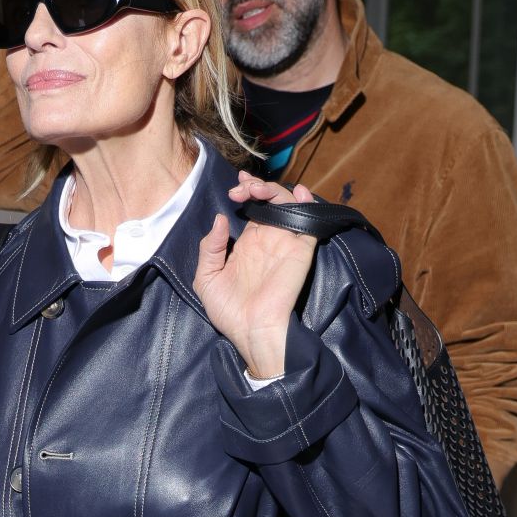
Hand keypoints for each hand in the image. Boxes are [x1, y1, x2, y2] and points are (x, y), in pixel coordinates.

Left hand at [194, 176, 317, 378]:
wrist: (251, 330)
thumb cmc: (228, 311)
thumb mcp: (206, 278)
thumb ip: (210, 247)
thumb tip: (221, 218)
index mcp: (248, 243)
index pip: (251, 207)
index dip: (246, 191)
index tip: (234, 188)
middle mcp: (268, 238)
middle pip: (269, 199)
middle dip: (255, 185)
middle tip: (241, 188)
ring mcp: (285, 242)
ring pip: (287, 203)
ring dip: (272, 189)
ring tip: (254, 190)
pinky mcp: (300, 249)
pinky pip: (309, 222)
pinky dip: (306, 203)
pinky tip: (297, 192)